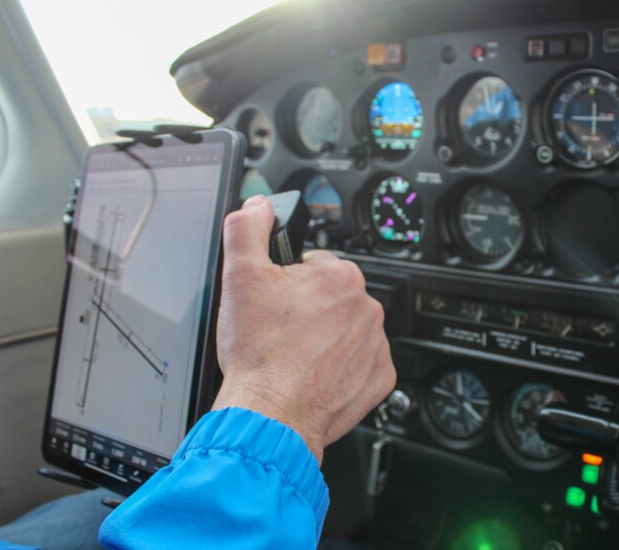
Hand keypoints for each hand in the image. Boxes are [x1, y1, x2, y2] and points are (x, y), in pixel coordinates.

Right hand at [212, 195, 395, 462]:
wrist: (271, 414)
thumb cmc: (259, 353)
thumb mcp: (240, 277)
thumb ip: (247, 229)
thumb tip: (258, 205)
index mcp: (340, 277)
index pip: (314, 266)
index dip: (288, 282)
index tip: (276, 303)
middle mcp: (366, 307)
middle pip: (331, 299)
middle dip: (307, 310)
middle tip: (280, 332)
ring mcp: (376, 345)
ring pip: (346, 331)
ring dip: (324, 338)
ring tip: (294, 356)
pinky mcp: (378, 378)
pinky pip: (361, 364)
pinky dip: (341, 369)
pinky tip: (314, 374)